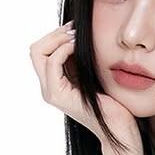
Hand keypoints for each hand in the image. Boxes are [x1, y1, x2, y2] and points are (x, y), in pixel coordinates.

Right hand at [29, 22, 140, 148]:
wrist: (119, 126)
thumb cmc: (113, 101)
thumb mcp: (94, 72)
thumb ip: (81, 58)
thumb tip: (76, 32)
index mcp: (55, 82)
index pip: (42, 50)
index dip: (56, 35)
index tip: (75, 28)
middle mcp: (49, 88)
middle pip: (35, 49)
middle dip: (54, 34)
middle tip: (74, 29)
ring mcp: (51, 92)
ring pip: (38, 52)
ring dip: (59, 39)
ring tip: (77, 37)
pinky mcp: (58, 95)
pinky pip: (52, 62)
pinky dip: (64, 48)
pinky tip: (79, 46)